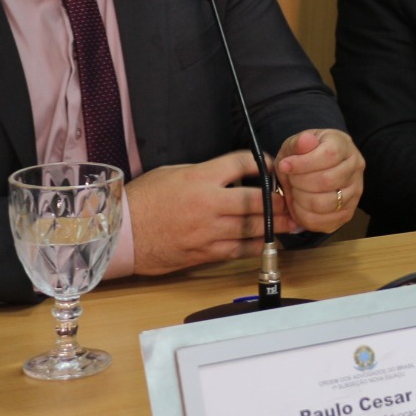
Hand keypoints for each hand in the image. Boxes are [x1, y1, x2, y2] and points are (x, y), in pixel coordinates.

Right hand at [126, 149, 292, 275]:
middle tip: (296, 198)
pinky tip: (269, 241)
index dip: (262, 162)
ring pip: (253, 227)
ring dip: (276, 224)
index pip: (243, 163)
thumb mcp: (174, 173)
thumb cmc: (143, 199)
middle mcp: (208, 204)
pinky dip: (257, 245)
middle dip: (280, 199)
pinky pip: (239, 250)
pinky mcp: (205, 253)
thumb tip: (234, 175)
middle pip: (256, 200)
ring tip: (293, 221)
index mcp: (200, 178)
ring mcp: (208, 232)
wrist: (119, 234)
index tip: (272, 165)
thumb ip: (206, 173)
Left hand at [274, 129, 364, 233]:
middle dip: (299, 183)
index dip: (303, 163)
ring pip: (325, 204)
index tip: (284, 165)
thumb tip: (305, 141)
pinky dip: (305, 216)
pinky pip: (324, 222)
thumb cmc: (303, 155)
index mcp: (344, 145)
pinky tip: (299, 205)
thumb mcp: (295, 144)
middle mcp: (355, 168)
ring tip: (295, 192)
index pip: (329, 155)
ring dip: (301, 200)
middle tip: (290, 180)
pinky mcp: (348, 212)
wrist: (311, 170)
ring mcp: (355, 191)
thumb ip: (298, 143)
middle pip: (327, 181)